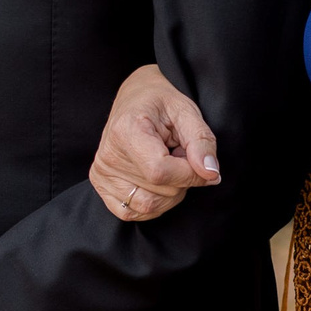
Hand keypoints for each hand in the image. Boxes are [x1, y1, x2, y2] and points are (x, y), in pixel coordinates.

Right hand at [89, 63, 219, 221]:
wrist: (134, 98)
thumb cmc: (160, 103)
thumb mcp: (187, 111)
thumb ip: (201, 141)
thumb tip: (210, 174)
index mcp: (125, 131)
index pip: (160, 172)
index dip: (189, 174)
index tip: (202, 164)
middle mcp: (108, 155)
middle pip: (159, 191)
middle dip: (182, 179)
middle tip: (178, 154)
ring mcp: (102, 173)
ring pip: (148, 206)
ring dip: (170, 193)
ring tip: (167, 165)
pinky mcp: (101, 184)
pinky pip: (132, 212)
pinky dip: (153, 203)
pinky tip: (156, 182)